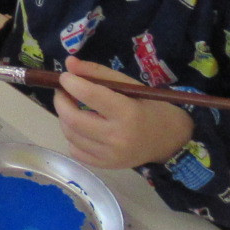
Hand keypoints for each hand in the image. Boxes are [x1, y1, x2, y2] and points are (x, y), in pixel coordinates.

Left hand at [53, 59, 196, 169]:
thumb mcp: (129, 85)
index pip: (91, 96)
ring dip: (65, 117)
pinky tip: (81, 127)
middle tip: (62, 91)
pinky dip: (72, 136)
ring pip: (70, 134)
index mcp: (128, 113)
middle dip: (61, 101)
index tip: (64, 76)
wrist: (168, 140)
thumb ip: (98, 73)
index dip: (72, 84)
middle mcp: (117, 137)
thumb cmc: (149, 107)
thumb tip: (69, 63)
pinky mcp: (105, 166)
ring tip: (72, 107)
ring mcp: (110, 155)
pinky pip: (75, 150)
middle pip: (73, 119)